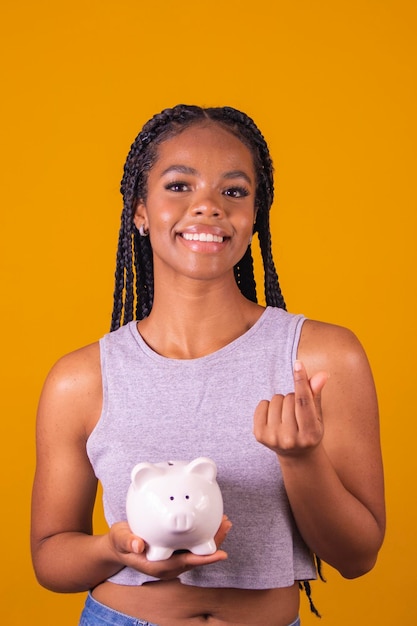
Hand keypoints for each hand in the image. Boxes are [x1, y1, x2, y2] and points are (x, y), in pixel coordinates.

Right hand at [108, 515, 231, 579]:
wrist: (117, 548)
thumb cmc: (120, 544)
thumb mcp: (120, 540)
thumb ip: (128, 542)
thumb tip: (138, 546)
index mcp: (159, 565)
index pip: (186, 562)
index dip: (204, 559)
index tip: (220, 553)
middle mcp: (169, 565)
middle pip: (198, 556)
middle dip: (214, 543)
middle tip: (226, 524)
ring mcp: (172, 559)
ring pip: (197, 551)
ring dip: (211, 538)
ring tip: (224, 521)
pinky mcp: (174, 551)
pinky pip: (192, 545)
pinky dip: (203, 535)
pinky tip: (209, 522)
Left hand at [253, 360, 327, 457]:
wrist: (296, 455)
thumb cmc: (309, 431)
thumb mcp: (317, 415)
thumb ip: (316, 394)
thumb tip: (322, 374)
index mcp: (309, 434)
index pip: (304, 402)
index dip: (301, 381)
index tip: (298, 364)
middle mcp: (290, 439)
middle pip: (289, 398)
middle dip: (293, 398)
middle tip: (297, 413)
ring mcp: (273, 438)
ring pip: (275, 400)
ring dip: (281, 402)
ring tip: (286, 416)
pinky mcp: (259, 435)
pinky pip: (262, 404)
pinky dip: (268, 405)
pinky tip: (274, 417)